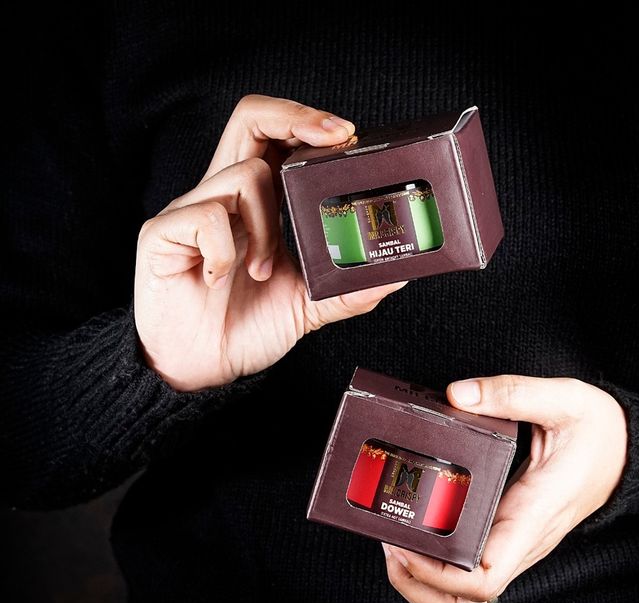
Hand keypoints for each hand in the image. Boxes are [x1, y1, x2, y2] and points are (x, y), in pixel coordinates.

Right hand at [134, 95, 405, 390]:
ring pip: (243, 176)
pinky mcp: (163, 233)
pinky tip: (223, 278)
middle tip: (336, 137)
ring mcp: (191, 211)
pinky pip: (205, 218)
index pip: (276, 138)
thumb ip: (344, 290)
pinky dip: (227, 251)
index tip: (350, 136)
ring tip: (262, 271)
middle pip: (250, 119)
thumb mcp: (305, 305)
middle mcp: (224, 196)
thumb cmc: (244, 329)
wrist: (201, 369)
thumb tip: (395, 278)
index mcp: (256, 205)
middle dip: (296, 117)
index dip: (309, 124)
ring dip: (267, 226)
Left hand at [382, 375, 626, 602]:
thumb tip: (457, 395)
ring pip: (465, 598)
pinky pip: (468, 570)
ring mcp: (512, 543)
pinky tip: (415, 528)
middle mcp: (519, 541)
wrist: (626, 449)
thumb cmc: (600, 431)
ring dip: (421, 583)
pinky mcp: (506, 534)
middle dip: (416, 586)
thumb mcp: (563, 400)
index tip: (402, 542)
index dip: (435, 575)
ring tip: (393, 541)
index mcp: (532, 517)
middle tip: (388, 542)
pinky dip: (435, 564)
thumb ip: (511, 393)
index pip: (485, 578)